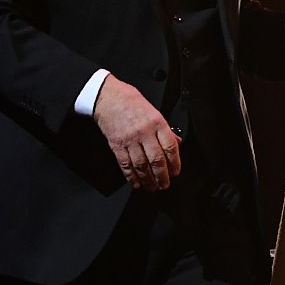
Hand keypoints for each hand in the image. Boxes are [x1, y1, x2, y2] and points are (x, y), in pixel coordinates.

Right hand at [92, 75, 180, 190]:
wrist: (108, 97)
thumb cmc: (131, 102)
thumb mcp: (154, 111)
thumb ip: (165, 129)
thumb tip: (176, 143)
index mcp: (157, 122)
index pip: (170, 146)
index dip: (175, 162)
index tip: (176, 171)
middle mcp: (144, 132)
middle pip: (156, 159)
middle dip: (162, 175)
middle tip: (165, 184)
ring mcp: (130, 139)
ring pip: (141, 165)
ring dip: (148, 179)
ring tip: (152, 186)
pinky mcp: (117, 145)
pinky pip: (125, 164)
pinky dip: (131, 176)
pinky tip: (136, 182)